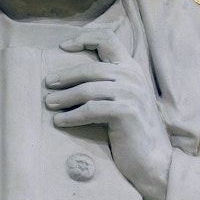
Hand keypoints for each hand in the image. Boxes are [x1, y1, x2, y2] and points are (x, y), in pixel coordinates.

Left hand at [45, 29, 172, 199]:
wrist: (152, 160)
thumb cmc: (132, 130)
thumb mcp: (122, 98)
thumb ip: (108, 82)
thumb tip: (70, 75)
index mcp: (131, 68)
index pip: (108, 39)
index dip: (84, 38)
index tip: (63, 47)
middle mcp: (132, 76)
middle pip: (90, 68)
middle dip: (65, 75)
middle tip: (47, 83)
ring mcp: (131, 94)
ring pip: (87, 89)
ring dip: (64, 97)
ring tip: (49, 103)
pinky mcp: (126, 112)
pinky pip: (91, 110)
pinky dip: (71, 116)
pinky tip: (59, 121)